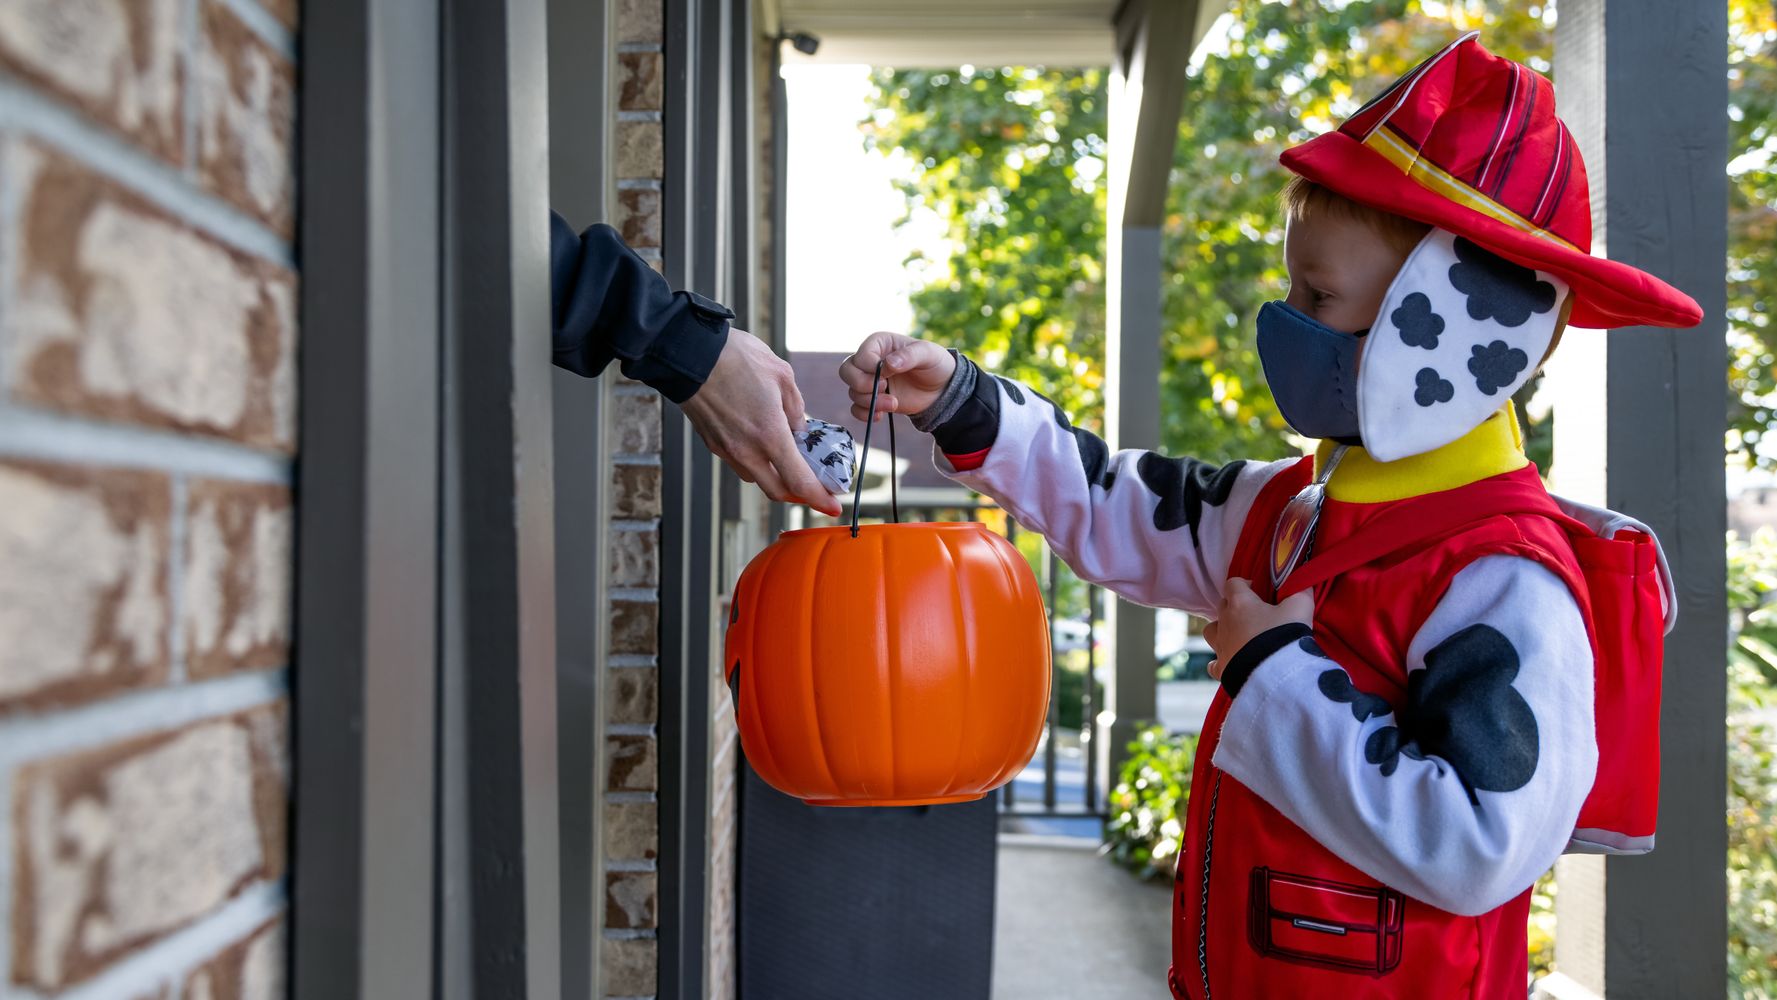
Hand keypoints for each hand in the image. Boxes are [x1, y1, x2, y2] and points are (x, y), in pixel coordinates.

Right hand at [681, 327, 842, 516]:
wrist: (689, 354)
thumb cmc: (736, 359)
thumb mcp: (782, 376)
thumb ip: (796, 409)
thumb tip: (800, 430)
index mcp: (769, 435)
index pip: (799, 482)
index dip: (819, 499)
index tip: (833, 507)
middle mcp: (746, 450)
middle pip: (778, 491)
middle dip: (800, 494)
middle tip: (815, 486)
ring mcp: (726, 450)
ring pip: (757, 478)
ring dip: (776, 478)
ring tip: (790, 461)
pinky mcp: (712, 443)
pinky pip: (739, 463)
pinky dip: (757, 462)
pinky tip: (763, 444)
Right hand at [838, 332, 957, 421]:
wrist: (941, 389)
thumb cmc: (935, 364)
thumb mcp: (928, 354)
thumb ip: (909, 355)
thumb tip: (889, 364)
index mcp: (879, 344)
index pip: (861, 355)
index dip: (871, 367)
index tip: (890, 373)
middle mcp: (869, 361)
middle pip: (846, 372)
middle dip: (862, 384)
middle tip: (885, 388)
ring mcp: (869, 381)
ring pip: (852, 392)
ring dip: (871, 402)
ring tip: (895, 404)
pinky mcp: (872, 399)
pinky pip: (856, 408)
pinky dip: (865, 414)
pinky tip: (881, 415)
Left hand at [1203, 579, 1313, 680]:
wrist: (1275, 674)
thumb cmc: (1285, 635)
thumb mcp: (1300, 607)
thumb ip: (1300, 591)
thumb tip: (1303, 584)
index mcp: (1240, 603)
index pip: (1233, 584)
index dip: (1244, 584)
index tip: (1258, 590)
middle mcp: (1225, 622)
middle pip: (1223, 605)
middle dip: (1236, 605)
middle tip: (1256, 613)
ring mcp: (1220, 646)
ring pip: (1211, 630)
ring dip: (1222, 629)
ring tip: (1238, 634)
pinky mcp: (1222, 668)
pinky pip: (1213, 663)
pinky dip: (1220, 661)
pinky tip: (1230, 662)